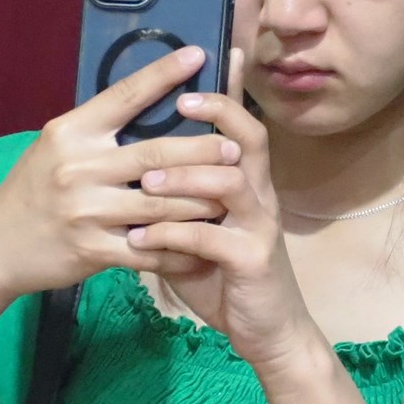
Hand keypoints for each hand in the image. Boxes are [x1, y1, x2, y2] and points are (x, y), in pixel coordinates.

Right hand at [0, 45, 241, 300]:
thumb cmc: (34, 189)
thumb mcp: (56, 146)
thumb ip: (98, 128)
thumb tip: (150, 97)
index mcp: (71, 132)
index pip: (124, 96)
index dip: (164, 73)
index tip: (199, 54)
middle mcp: (79, 167)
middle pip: (156, 154)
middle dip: (202, 150)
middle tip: (234, 148)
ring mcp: (86, 211)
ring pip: (162, 204)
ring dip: (201, 201)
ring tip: (231, 194)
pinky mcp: (93, 250)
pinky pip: (150, 249)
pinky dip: (181, 248)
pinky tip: (205, 244)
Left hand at [123, 50, 325, 377]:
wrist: (267, 333)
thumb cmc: (227, 280)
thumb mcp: (202, 233)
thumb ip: (179, 202)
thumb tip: (136, 171)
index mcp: (249, 186)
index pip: (241, 127)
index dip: (225, 94)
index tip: (196, 70)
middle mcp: (261, 198)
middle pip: (246, 140)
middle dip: (212, 117)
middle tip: (177, 103)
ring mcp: (259, 228)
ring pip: (229, 183)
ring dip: (185, 178)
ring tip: (145, 181)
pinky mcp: (251, 262)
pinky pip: (210, 239)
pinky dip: (172, 236)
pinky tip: (142, 239)